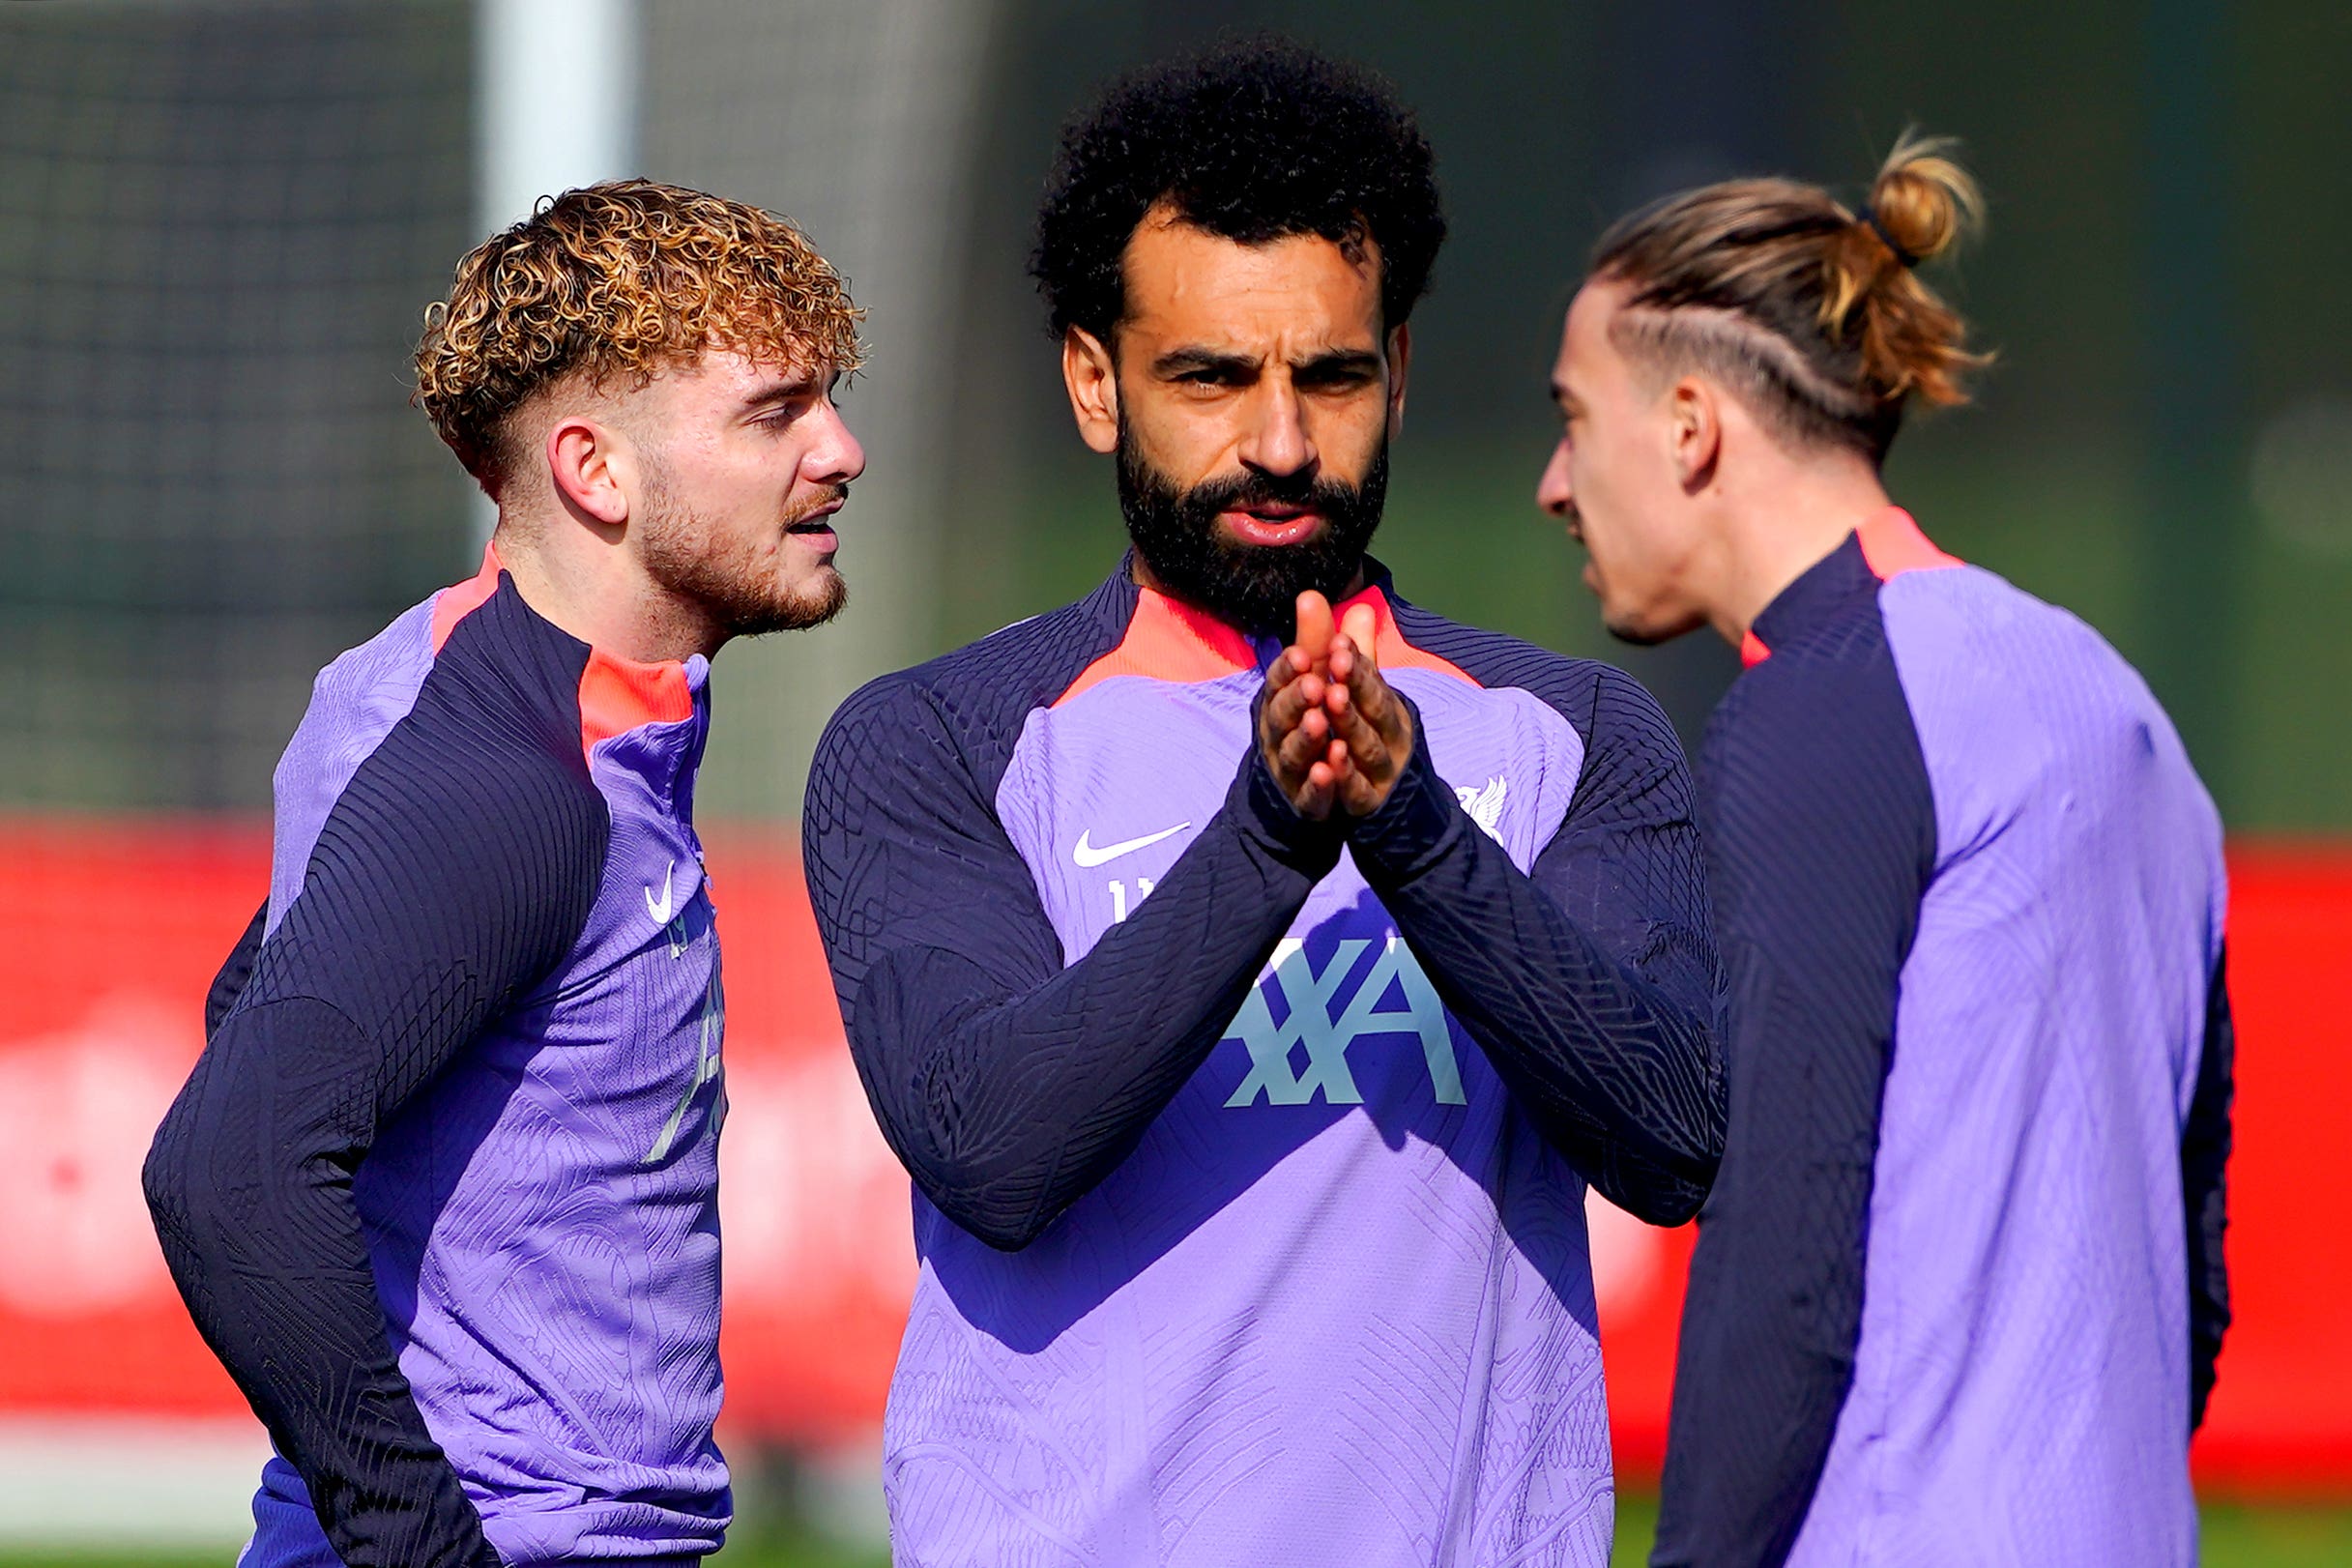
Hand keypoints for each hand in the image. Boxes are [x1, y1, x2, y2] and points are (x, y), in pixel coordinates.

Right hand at [1258, 626, 1351, 819]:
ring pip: (1293, 752)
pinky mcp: (1303, 800)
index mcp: (1280, 701)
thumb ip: (1317, 642)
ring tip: (1321, 723)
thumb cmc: (1307, 720)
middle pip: (1281, 715)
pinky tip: (1327, 771)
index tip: (1301, 654)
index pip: (1279, 681)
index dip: (1287, 670)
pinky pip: (1309, 793)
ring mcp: (1289, 768)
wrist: (1296, 788)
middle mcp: (1278, 732)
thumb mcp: (1315, 679)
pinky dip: (1317, 783)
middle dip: (1295, 698)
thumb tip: (1313, 593)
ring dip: (1305, 737)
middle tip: (1314, 684)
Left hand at [1322, 601, 1413, 816]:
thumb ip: (1359, 656)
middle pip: (1372, 712)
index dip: (1357, 665)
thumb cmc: (1373, 737)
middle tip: (1332, 670)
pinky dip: (1342, 779)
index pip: (1374, 682)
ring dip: (1346, 727)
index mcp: (1388, 708)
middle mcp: (1390, 737)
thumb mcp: (1366, 698)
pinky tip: (1326, 766)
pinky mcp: (1367, 804)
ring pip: (1363, 749)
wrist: (1397, 807)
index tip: (1337, 643)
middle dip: (1353, 689)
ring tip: (1326, 708)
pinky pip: (1355, 792)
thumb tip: (1358, 606)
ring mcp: (1381, 773)